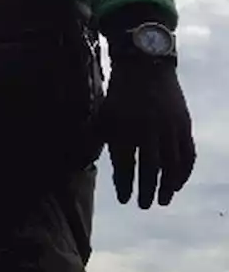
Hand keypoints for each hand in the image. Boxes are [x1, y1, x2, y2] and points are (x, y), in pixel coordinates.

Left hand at [101, 60, 194, 207]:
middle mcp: (147, 129)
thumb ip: (96, 138)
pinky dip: (184, 171)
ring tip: (161, 200)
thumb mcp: (103, 113)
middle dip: (145, 189)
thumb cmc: (119, 93)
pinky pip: (187, 154)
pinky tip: (177, 183)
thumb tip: (82, 162)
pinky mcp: (184, 124)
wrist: (146, 66)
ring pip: (170, 164)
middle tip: (143, 205)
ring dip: (166, 186)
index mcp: (123, 126)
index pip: (124, 163)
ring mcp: (168, 127)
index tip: (123, 199)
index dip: (124, 184)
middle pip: (148, 168)